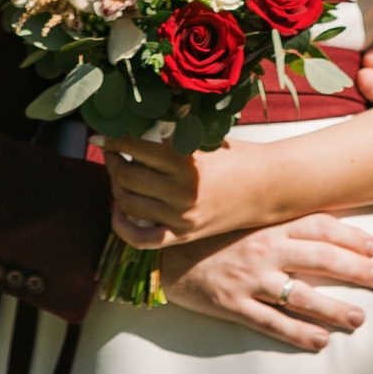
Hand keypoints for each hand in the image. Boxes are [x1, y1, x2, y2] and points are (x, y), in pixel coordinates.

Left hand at [109, 133, 276, 249]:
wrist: (267, 187)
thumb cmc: (235, 157)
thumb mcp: (202, 140)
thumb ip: (168, 139)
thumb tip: (128, 134)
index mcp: (186, 161)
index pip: (134, 148)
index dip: (114, 140)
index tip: (105, 136)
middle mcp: (181, 191)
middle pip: (126, 177)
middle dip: (113, 162)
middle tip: (113, 154)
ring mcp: (181, 217)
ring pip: (128, 204)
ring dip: (117, 188)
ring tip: (121, 176)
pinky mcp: (184, 235)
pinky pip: (141, 239)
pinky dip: (122, 226)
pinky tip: (118, 210)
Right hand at [155, 211, 372, 351]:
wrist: (156, 254)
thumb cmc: (200, 230)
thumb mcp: (233, 209)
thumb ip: (263, 201)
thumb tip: (292, 180)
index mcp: (264, 223)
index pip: (318, 226)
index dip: (350, 236)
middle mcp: (262, 250)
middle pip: (320, 259)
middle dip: (355, 269)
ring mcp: (249, 279)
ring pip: (302, 296)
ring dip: (335, 308)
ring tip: (359, 317)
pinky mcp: (233, 304)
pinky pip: (272, 323)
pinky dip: (299, 333)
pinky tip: (321, 341)